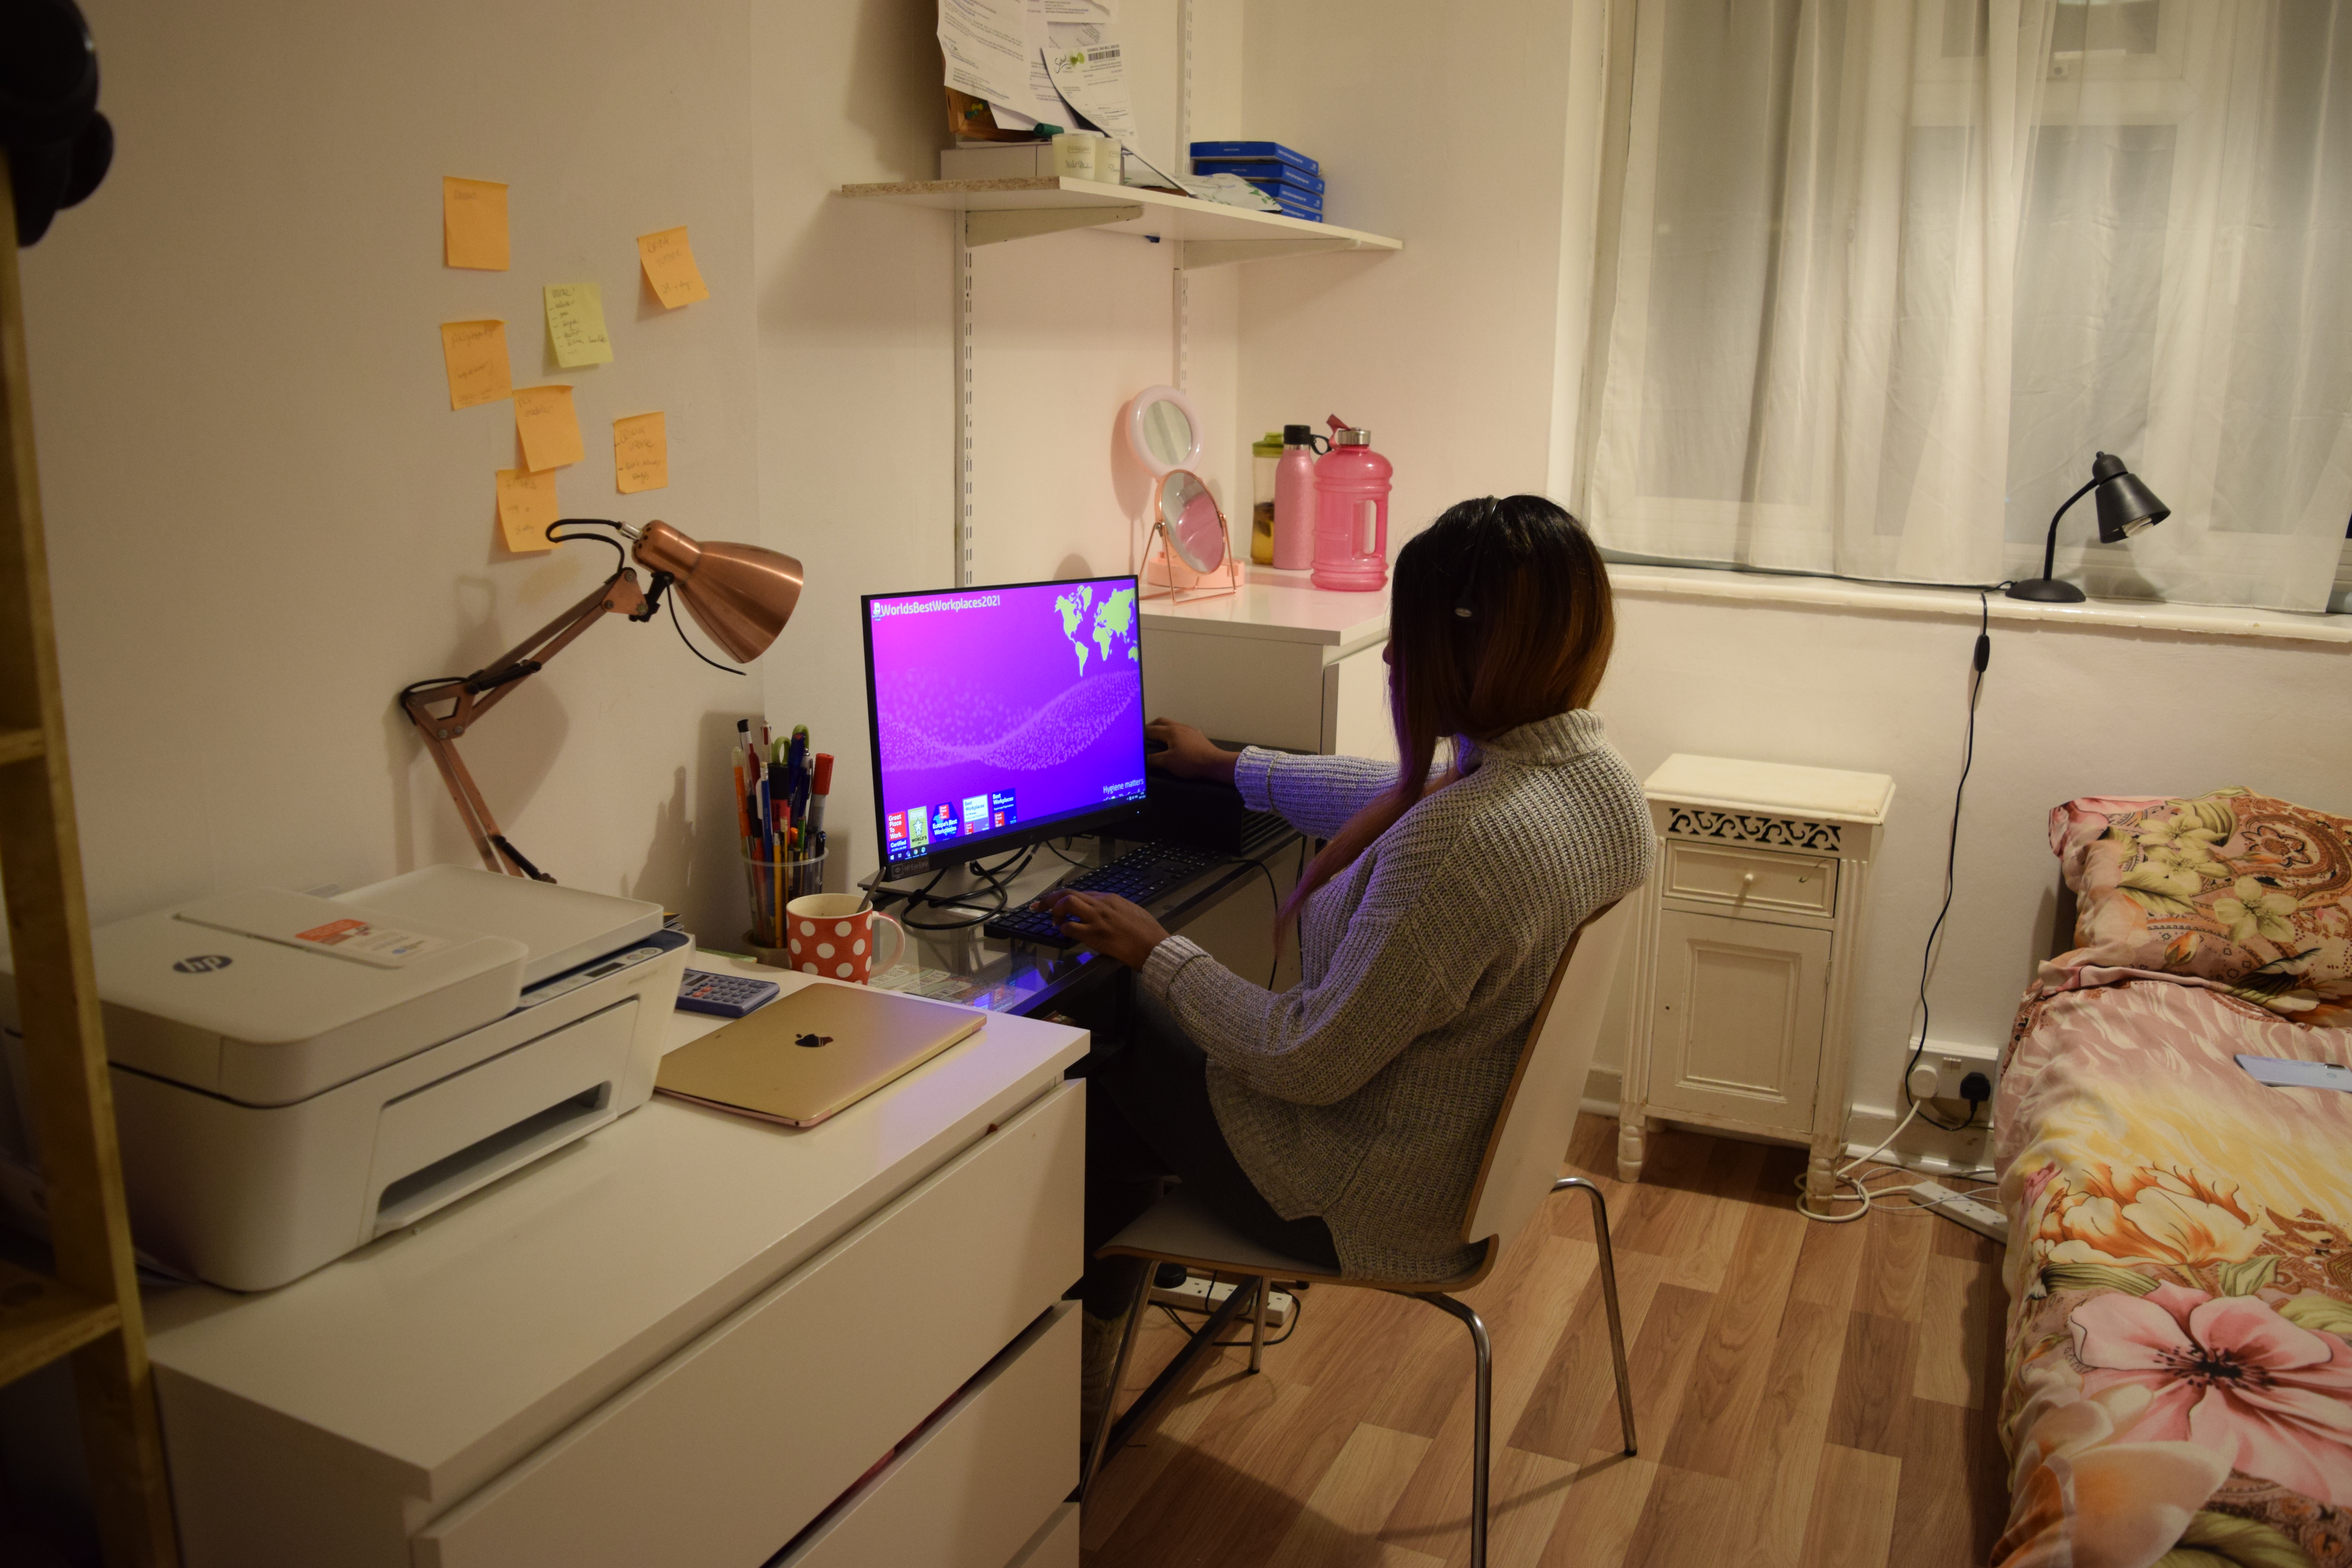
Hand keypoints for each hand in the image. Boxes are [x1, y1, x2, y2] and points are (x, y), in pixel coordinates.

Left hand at [1033, 888, 1169, 969]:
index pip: (1082, 893)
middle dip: (1050, 898)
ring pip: (1067, 903)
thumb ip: (1113, 910)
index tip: (1056, 903)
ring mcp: (1097, 919)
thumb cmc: (1147, 932)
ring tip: (1054, 921)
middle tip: (1038, 906)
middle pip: (1069, 893)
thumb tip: (1101, 913)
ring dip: (1055, 910)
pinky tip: (1065, 934)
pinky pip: (1071, 927)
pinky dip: (1064, 929)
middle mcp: (1101, 905)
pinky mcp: (1095, 935)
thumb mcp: (1130, 912)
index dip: (1066, 898)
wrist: (1154, 946)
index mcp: (1110, 899)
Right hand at [1146, 718, 1239, 783]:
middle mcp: (1179, 727)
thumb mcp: (1168, 762)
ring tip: (1158, 740)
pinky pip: (1182, 731)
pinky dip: (1174, 735)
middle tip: (1144, 735)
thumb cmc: (1190, 762)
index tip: (1134, 738)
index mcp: (1170, 731)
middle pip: (1161, 722)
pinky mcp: (1197, 736)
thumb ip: (1153, 760)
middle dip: (1151, 726)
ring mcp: (1189, 730)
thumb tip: (1142, 759)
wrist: (1214, 763)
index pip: (1151, 729)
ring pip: (1172, 725)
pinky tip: (1175, 743)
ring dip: (1163, 730)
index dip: (1141, 734)